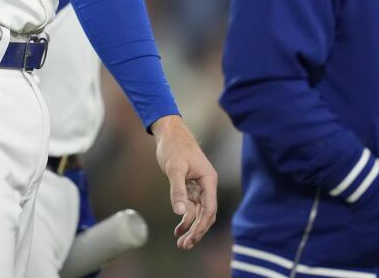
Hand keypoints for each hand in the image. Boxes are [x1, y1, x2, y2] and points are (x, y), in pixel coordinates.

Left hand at [150, 114, 217, 249]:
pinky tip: (178, 229)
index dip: (202, 225)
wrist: (169, 132)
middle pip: (206, 214)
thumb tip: (179, 212)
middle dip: (197, 231)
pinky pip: (191, 207)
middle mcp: (207, 185)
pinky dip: (185, 218)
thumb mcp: (174, 168)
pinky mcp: (190, 186)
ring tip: (181, 243)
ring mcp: (199, 186)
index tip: (191, 237)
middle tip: (185, 245)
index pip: (209, 208)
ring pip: (199, 212)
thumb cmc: (174, 147)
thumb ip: (177, 190)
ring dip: (191, 227)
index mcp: (209, 180)